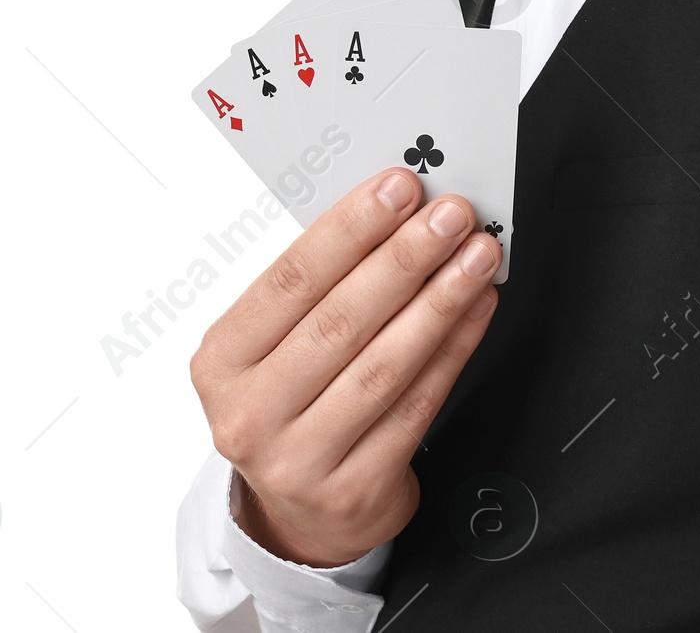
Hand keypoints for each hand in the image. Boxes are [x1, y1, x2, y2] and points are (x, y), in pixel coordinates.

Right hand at [189, 167, 500, 567]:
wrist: (303, 514)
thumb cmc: (295, 400)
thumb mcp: (279, 344)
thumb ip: (324, 283)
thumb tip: (396, 211)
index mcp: (222, 361)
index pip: (291, 280)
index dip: (350, 228)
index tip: (399, 186)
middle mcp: (251, 414)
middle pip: (341, 320)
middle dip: (406, 257)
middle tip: (451, 215)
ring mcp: (299, 460)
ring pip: (384, 365)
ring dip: (441, 299)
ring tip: (477, 255)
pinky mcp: (354, 490)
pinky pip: (416, 406)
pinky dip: (454, 348)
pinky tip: (477, 308)